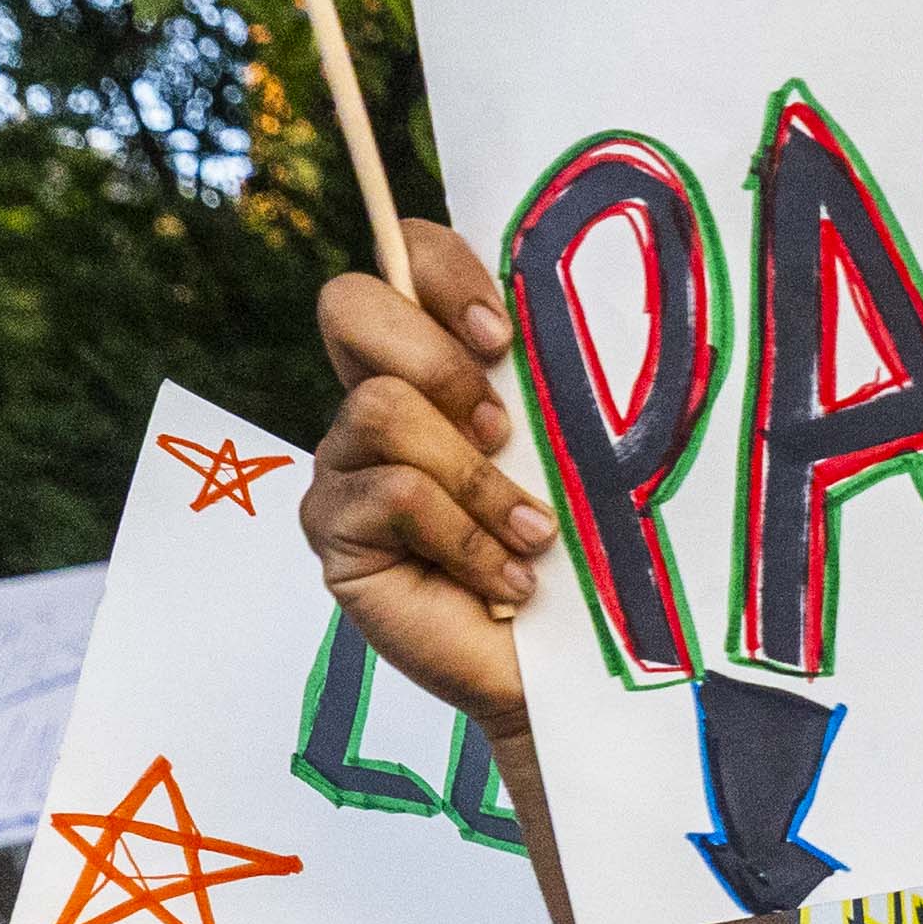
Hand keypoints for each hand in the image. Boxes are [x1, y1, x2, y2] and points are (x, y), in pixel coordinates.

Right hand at [306, 216, 553, 732]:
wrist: (574, 666)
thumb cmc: (585, 550)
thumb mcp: (577, 445)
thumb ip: (548, 373)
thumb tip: (571, 301)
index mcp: (433, 361)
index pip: (404, 257)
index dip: (444, 272)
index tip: (506, 336)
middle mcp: (374, 402)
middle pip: (351, 304)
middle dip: (437, 359)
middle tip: (504, 430)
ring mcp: (345, 466)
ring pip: (382, 408)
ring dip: (476, 477)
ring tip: (532, 533)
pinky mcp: (336, 533)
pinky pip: (392, 493)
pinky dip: (465, 536)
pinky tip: (506, 577)